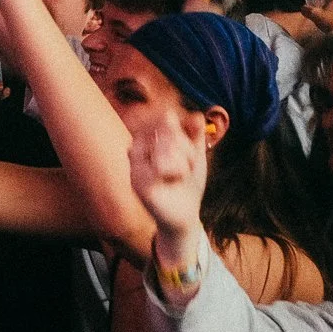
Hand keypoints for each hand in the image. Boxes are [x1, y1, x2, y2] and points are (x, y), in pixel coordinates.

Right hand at [130, 109, 210, 242]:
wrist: (185, 216)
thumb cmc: (188, 184)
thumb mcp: (196, 155)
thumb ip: (196, 135)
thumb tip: (197, 115)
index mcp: (150, 140)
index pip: (165, 118)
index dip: (183, 130)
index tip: (192, 147)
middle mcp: (138, 149)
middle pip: (167, 129)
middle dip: (186, 148)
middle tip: (187, 166)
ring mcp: (135, 165)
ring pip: (164, 145)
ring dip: (183, 161)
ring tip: (181, 174)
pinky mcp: (137, 182)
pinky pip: (158, 165)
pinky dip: (174, 170)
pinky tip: (174, 179)